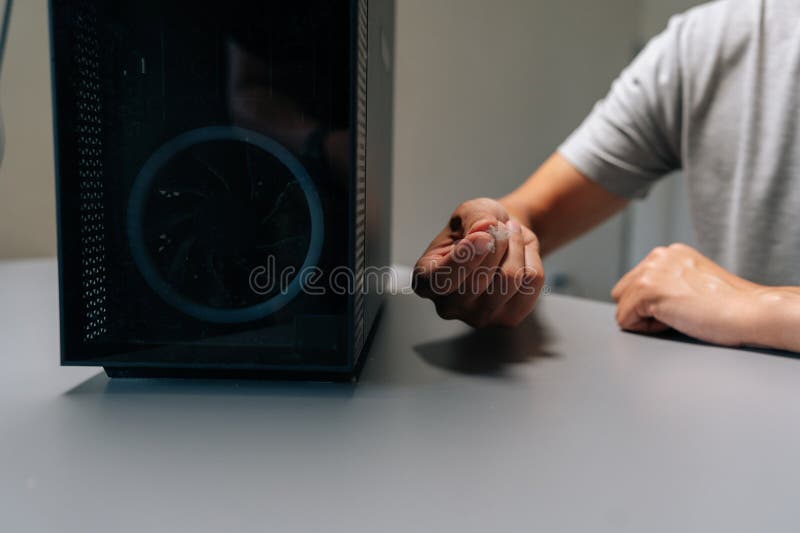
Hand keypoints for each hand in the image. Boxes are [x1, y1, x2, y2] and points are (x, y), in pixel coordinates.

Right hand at [413, 198, 544, 327]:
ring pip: (509, 278)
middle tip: (497, 227)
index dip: (464, 259)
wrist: (501, 239)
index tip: (483, 236)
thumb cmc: (477, 227)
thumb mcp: (470, 211)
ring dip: (516, 246)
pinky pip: (532, 281)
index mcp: (426, 281)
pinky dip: (531, 257)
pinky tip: (519, 255)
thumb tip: (485, 229)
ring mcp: (478, 317)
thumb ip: (474, 218)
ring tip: (509, 235)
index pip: (442, 279)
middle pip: (480, 279)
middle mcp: (447, 306)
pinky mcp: (508, 319)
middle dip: (497, 242)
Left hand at [611, 243, 763, 345]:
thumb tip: (640, 300)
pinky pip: (623, 319)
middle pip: (622, 292)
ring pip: (622, 307)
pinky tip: (673, 322)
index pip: (635, 282)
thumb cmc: (730, 305)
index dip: (653, 304)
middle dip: (641, 309)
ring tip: (678, 317)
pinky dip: (644, 329)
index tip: (681, 306)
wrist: (751, 311)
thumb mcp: (692, 282)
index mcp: (669, 253)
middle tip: (678, 314)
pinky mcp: (648, 290)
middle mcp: (658, 256)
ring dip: (644, 320)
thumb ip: (668, 282)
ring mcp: (651, 271)